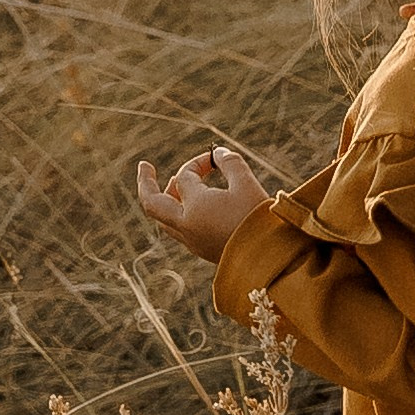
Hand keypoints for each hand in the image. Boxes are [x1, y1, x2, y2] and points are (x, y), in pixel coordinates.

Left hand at [136, 146, 270, 264]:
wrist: (269, 261)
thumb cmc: (258, 220)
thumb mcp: (247, 184)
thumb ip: (230, 163)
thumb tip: (217, 152)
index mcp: (195, 207)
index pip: (185, 177)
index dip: (198, 162)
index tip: (215, 159)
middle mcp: (186, 225)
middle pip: (152, 203)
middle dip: (146, 182)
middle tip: (144, 166)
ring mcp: (191, 240)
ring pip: (163, 219)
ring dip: (164, 199)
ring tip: (173, 185)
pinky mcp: (200, 250)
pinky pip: (178, 230)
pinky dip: (177, 213)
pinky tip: (191, 207)